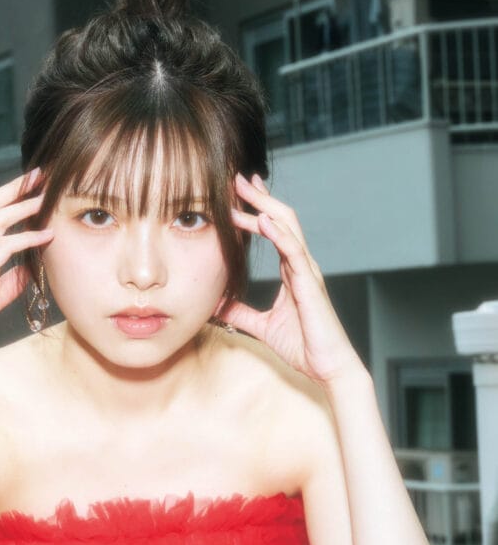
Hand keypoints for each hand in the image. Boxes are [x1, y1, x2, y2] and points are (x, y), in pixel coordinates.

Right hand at [0, 170, 53, 375]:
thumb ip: (9, 281)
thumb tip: (30, 267)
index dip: (6, 196)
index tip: (29, 185)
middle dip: (14, 188)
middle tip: (39, 174)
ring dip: (23, 206)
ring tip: (46, 196)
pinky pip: (4, 248)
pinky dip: (27, 239)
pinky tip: (46, 236)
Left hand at [222, 172, 362, 385]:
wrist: (327, 367)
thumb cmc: (304, 346)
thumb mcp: (262, 327)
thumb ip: (241, 313)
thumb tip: (217, 305)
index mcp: (292, 271)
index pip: (274, 231)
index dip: (257, 210)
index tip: (238, 194)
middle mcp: (301, 265)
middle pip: (281, 220)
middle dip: (260, 197)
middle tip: (237, 177)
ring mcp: (307, 271)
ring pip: (288, 227)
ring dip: (265, 206)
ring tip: (245, 188)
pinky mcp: (310, 283)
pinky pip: (294, 251)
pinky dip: (279, 233)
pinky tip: (263, 219)